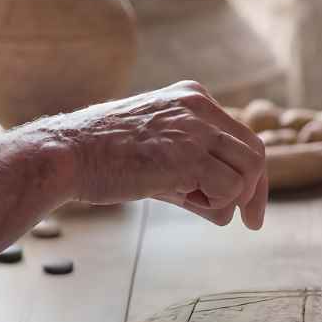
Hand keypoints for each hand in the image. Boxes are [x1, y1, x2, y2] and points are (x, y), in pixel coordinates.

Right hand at [39, 80, 267, 228]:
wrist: (65, 155)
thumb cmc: (102, 158)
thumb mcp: (157, 152)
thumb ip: (193, 172)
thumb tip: (228, 210)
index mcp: (192, 98)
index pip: (242, 136)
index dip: (252, 175)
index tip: (250, 209)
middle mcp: (199, 107)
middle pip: (255, 153)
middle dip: (255, 193)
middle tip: (251, 223)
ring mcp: (195, 129)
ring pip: (248, 172)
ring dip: (226, 199)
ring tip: (187, 200)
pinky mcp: (188, 157)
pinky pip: (230, 189)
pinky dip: (213, 205)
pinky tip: (179, 199)